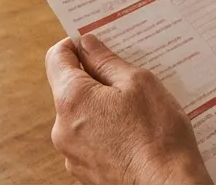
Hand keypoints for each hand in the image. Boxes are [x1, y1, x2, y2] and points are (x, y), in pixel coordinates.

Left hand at [45, 34, 211, 183]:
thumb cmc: (158, 135)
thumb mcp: (138, 83)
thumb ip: (106, 61)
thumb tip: (87, 44)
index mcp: (71, 100)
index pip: (57, 58)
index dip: (75, 45)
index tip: (95, 44)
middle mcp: (62, 129)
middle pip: (70, 89)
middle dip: (95, 79)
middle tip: (128, 79)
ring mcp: (72, 155)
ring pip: (82, 117)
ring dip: (102, 108)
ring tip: (137, 112)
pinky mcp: (86, 173)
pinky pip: (90, 141)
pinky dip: (107, 132)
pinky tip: (134, 134)